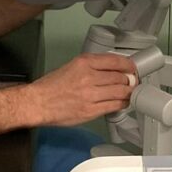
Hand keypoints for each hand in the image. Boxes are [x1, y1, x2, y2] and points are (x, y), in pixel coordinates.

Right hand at [21, 53, 138, 126]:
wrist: (38, 103)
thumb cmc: (52, 86)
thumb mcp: (72, 66)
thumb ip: (92, 66)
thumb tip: (113, 70)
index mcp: (84, 62)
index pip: (116, 61)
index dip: (129, 66)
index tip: (132, 69)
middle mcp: (89, 76)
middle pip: (121, 77)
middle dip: (129, 81)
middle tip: (131, 83)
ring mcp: (91, 94)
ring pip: (121, 92)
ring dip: (128, 93)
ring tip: (128, 94)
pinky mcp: (91, 110)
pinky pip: (115, 105)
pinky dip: (122, 104)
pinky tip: (121, 103)